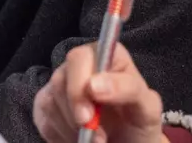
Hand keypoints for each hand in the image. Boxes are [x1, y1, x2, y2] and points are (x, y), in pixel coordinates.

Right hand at [34, 42, 165, 142]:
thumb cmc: (139, 123)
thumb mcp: (147, 106)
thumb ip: (128, 88)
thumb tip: (94, 85)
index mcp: (105, 56)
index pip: (81, 57)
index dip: (80, 83)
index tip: (89, 114)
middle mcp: (79, 66)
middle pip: (60, 79)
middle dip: (75, 110)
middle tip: (92, 133)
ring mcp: (60, 85)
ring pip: (50, 101)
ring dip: (72, 127)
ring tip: (96, 138)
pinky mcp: (46, 107)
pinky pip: (44, 119)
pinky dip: (62, 134)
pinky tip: (79, 137)